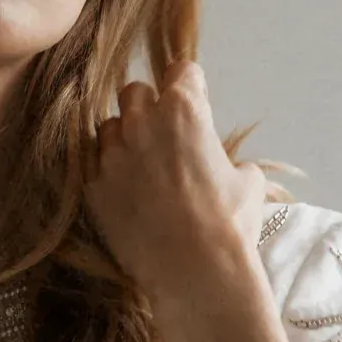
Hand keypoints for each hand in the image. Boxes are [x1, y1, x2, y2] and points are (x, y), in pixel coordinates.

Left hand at [82, 60, 266, 314]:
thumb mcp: (248, 182)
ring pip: (108, 129)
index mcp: (184, 110)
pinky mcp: (93, 187)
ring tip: (140, 167)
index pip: (180, 71)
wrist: (194, 270)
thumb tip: (230, 167)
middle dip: (147, 106)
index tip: (192, 102)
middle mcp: (141, 122)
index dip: (188, 86)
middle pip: (134, 91)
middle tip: (162, 133)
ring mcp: (112, 155)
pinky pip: (96, 168)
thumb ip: (230, 159)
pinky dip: (109, 176)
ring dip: (123, 140)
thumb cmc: (229, 223)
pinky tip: (126, 197)